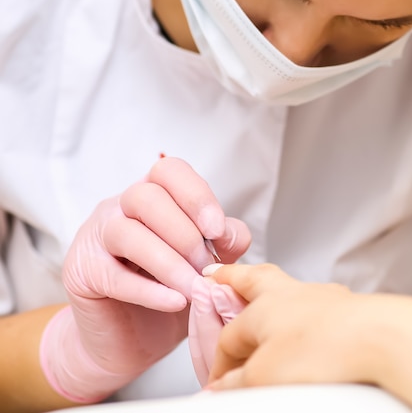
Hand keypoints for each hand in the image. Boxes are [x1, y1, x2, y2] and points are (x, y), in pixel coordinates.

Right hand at [40, 157, 250, 402]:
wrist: (132, 340)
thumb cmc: (172, 292)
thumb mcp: (207, 263)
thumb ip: (225, 242)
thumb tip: (229, 232)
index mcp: (154, 196)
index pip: (170, 171)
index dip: (196, 196)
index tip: (218, 230)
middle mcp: (120, 208)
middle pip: (147, 197)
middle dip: (185, 234)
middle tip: (205, 267)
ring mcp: (95, 237)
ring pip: (127, 232)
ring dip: (169, 262)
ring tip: (194, 288)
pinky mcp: (82, 273)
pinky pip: (114, 275)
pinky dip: (150, 291)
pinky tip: (176, 303)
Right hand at [203, 264, 376, 389]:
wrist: (381, 339)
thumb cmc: (325, 350)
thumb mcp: (266, 376)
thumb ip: (238, 382)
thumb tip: (221, 387)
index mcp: (263, 306)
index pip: (228, 336)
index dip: (219, 363)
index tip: (220, 384)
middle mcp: (290, 294)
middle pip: (253, 279)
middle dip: (233, 278)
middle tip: (218, 276)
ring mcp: (320, 297)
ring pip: (286, 287)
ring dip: (269, 291)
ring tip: (262, 298)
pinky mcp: (345, 308)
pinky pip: (315, 303)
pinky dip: (302, 309)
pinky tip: (307, 323)